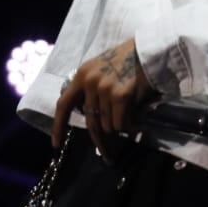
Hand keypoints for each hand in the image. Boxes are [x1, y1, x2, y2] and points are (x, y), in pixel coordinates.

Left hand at [51, 38, 158, 157]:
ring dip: (119, 127)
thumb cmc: (129, 59)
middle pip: (90, 122)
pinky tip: (137, 121)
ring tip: (132, 119)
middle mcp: (89, 82)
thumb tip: (90, 116)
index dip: (58, 126)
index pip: (63, 104)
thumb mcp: (101, 68)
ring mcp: (104, 88)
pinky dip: (129, 126)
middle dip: (99, 141)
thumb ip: (91, 88)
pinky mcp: (120, 96)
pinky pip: (120, 124)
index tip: (56, 144)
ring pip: (107, 125)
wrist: (151, 50)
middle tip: (108, 156)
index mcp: (82, 75)